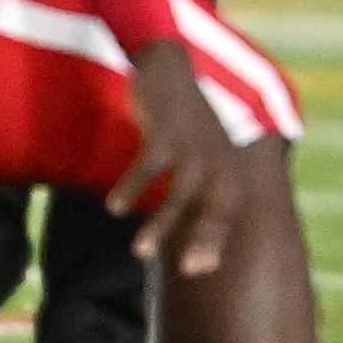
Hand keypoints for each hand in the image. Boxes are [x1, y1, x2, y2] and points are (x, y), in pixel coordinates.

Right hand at [111, 39, 248, 276]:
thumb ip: (197, 210)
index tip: (197, 271)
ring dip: (162, 222)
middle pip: (217, 205)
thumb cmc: (184, 135)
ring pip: (182, 191)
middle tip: (189, 270)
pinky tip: (114, 207)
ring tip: (140, 252)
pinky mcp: (168, 130)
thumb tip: (196, 268)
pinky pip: (150, 163)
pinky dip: (133, 185)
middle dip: (205, 236)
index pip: (227, 213)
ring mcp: (195, 144)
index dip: (215, 241)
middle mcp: (218, 160)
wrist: (169, 71)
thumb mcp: (198, 168)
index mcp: (228, 171)